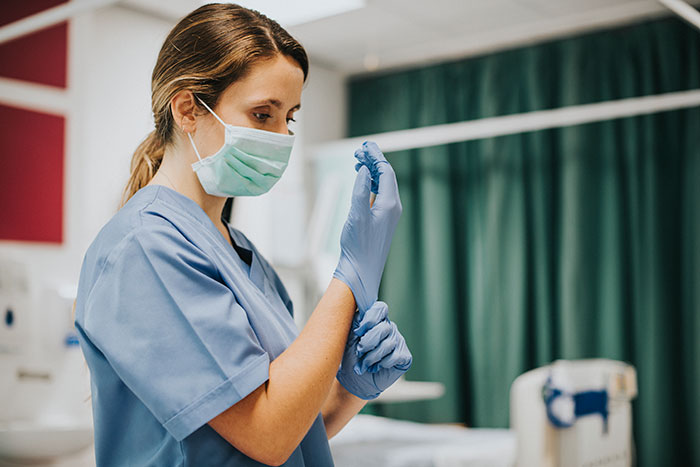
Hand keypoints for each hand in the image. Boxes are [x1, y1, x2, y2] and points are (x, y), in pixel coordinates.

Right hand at [333, 141, 401, 312]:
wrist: (361, 271)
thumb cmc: (358, 246)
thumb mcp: (356, 215)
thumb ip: (360, 190)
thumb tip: (365, 170)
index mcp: (390, 204)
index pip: (386, 172)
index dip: (376, 156)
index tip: (365, 145)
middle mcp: (393, 207)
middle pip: (386, 176)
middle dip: (374, 161)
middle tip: (360, 150)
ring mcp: (389, 214)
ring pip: (383, 185)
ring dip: (372, 171)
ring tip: (359, 161)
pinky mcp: (382, 221)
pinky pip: (380, 194)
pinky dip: (371, 183)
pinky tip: (363, 181)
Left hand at [336, 301, 411, 399]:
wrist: (355, 380)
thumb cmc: (350, 357)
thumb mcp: (348, 338)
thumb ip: (355, 323)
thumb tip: (359, 314)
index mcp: (375, 320)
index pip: (380, 308)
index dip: (370, 319)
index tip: (358, 332)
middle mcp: (388, 328)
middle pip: (383, 327)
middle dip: (368, 342)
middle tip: (359, 352)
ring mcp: (398, 341)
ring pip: (388, 343)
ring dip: (372, 357)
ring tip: (364, 364)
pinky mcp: (404, 356)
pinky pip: (396, 356)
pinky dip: (383, 363)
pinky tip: (377, 367)